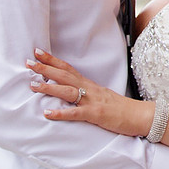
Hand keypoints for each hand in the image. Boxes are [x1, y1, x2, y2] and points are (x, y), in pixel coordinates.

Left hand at [27, 49, 150, 136]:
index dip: (53, 60)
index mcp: (89, 85)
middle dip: (45, 68)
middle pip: (65, 75)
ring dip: (49, 87)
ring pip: (68, 91)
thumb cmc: (120, 108)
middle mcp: (89, 89)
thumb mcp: (100, 97)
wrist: (139, 115)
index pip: (68, 68)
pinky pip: (76, 113)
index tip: (38, 52)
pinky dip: (61, 113)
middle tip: (28, 62)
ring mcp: (93, 101)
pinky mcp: (96, 114)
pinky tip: (48, 113)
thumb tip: (68, 92)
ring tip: (32, 86)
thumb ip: (85, 94)